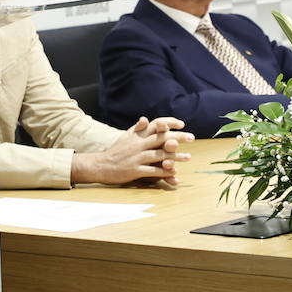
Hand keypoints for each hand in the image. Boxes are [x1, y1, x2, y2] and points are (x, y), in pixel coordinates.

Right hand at [71, 117, 193, 185]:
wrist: (100, 166)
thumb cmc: (115, 152)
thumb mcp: (124, 137)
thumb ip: (137, 129)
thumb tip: (145, 118)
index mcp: (137, 136)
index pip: (155, 124)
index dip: (169, 123)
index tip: (181, 123)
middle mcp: (138, 144)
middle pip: (161, 138)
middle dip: (178, 137)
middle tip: (191, 137)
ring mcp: (136, 157)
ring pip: (159, 155)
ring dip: (175, 156)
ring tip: (188, 157)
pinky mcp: (134, 170)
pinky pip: (152, 170)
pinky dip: (164, 171)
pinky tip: (174, 172)